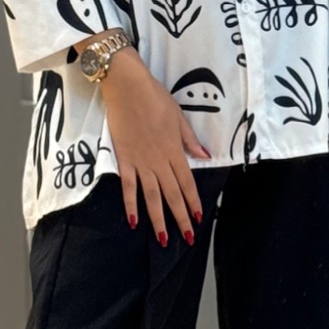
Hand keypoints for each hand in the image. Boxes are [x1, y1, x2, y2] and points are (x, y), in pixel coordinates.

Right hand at [99, 50, 210, 244]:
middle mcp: (159, 161)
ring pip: (152, 197)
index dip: (193, 202)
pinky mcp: (123, 160)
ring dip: (158, 220)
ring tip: (163, 240)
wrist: (127, 88)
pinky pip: (128, 187)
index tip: (200, 219)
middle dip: (181, 219)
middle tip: (187, 238)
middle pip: (172, 195)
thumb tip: (204, 157)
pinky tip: (134, 221)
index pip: (187, 183)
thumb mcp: (179, 117)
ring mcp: (140, 163)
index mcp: (174, 151)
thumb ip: (190, 140)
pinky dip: (130, 205)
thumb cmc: (155, 98)